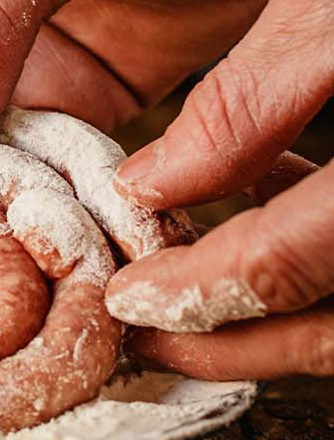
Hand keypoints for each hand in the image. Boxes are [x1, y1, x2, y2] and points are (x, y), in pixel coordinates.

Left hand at [107, 0, 333, 379]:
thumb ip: (246, 99)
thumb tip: (151, 186)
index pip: (285, 266)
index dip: (193, 294)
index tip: (126, 301)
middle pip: (326, 327)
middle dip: (224, 339)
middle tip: (150, 331)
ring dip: (267, 317)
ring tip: (189, 285)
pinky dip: (312, 265)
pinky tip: (267, 210)